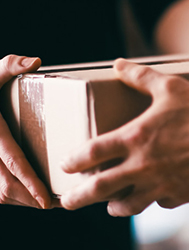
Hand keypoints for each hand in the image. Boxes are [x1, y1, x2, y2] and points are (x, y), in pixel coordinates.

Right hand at [0, 55, 51, 208]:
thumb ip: (8, 65)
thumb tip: (35, 61)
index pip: (13, 163)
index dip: (30, 184)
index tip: (47, 200)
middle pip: (6, 187)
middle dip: (31, 199)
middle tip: (56, 203)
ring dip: (20, 201)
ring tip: (45, 202)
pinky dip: (7, 196)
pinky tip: (24, 194)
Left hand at [60, 59, 188, 215]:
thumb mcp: (172, 87)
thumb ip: (142, 76)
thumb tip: (119, 63)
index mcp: (135, 139)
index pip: (93, 152)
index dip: (75, 160)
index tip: (66, 165)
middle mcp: (142, 167)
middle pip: (100, 188)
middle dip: (79, 198)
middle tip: (68, 203)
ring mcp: (161, 185)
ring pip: (129, 205)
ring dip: (115, 207)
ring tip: (111, 206)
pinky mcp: (180, 196)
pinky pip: (161, 202)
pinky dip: (155, 200)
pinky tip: (158, 195)